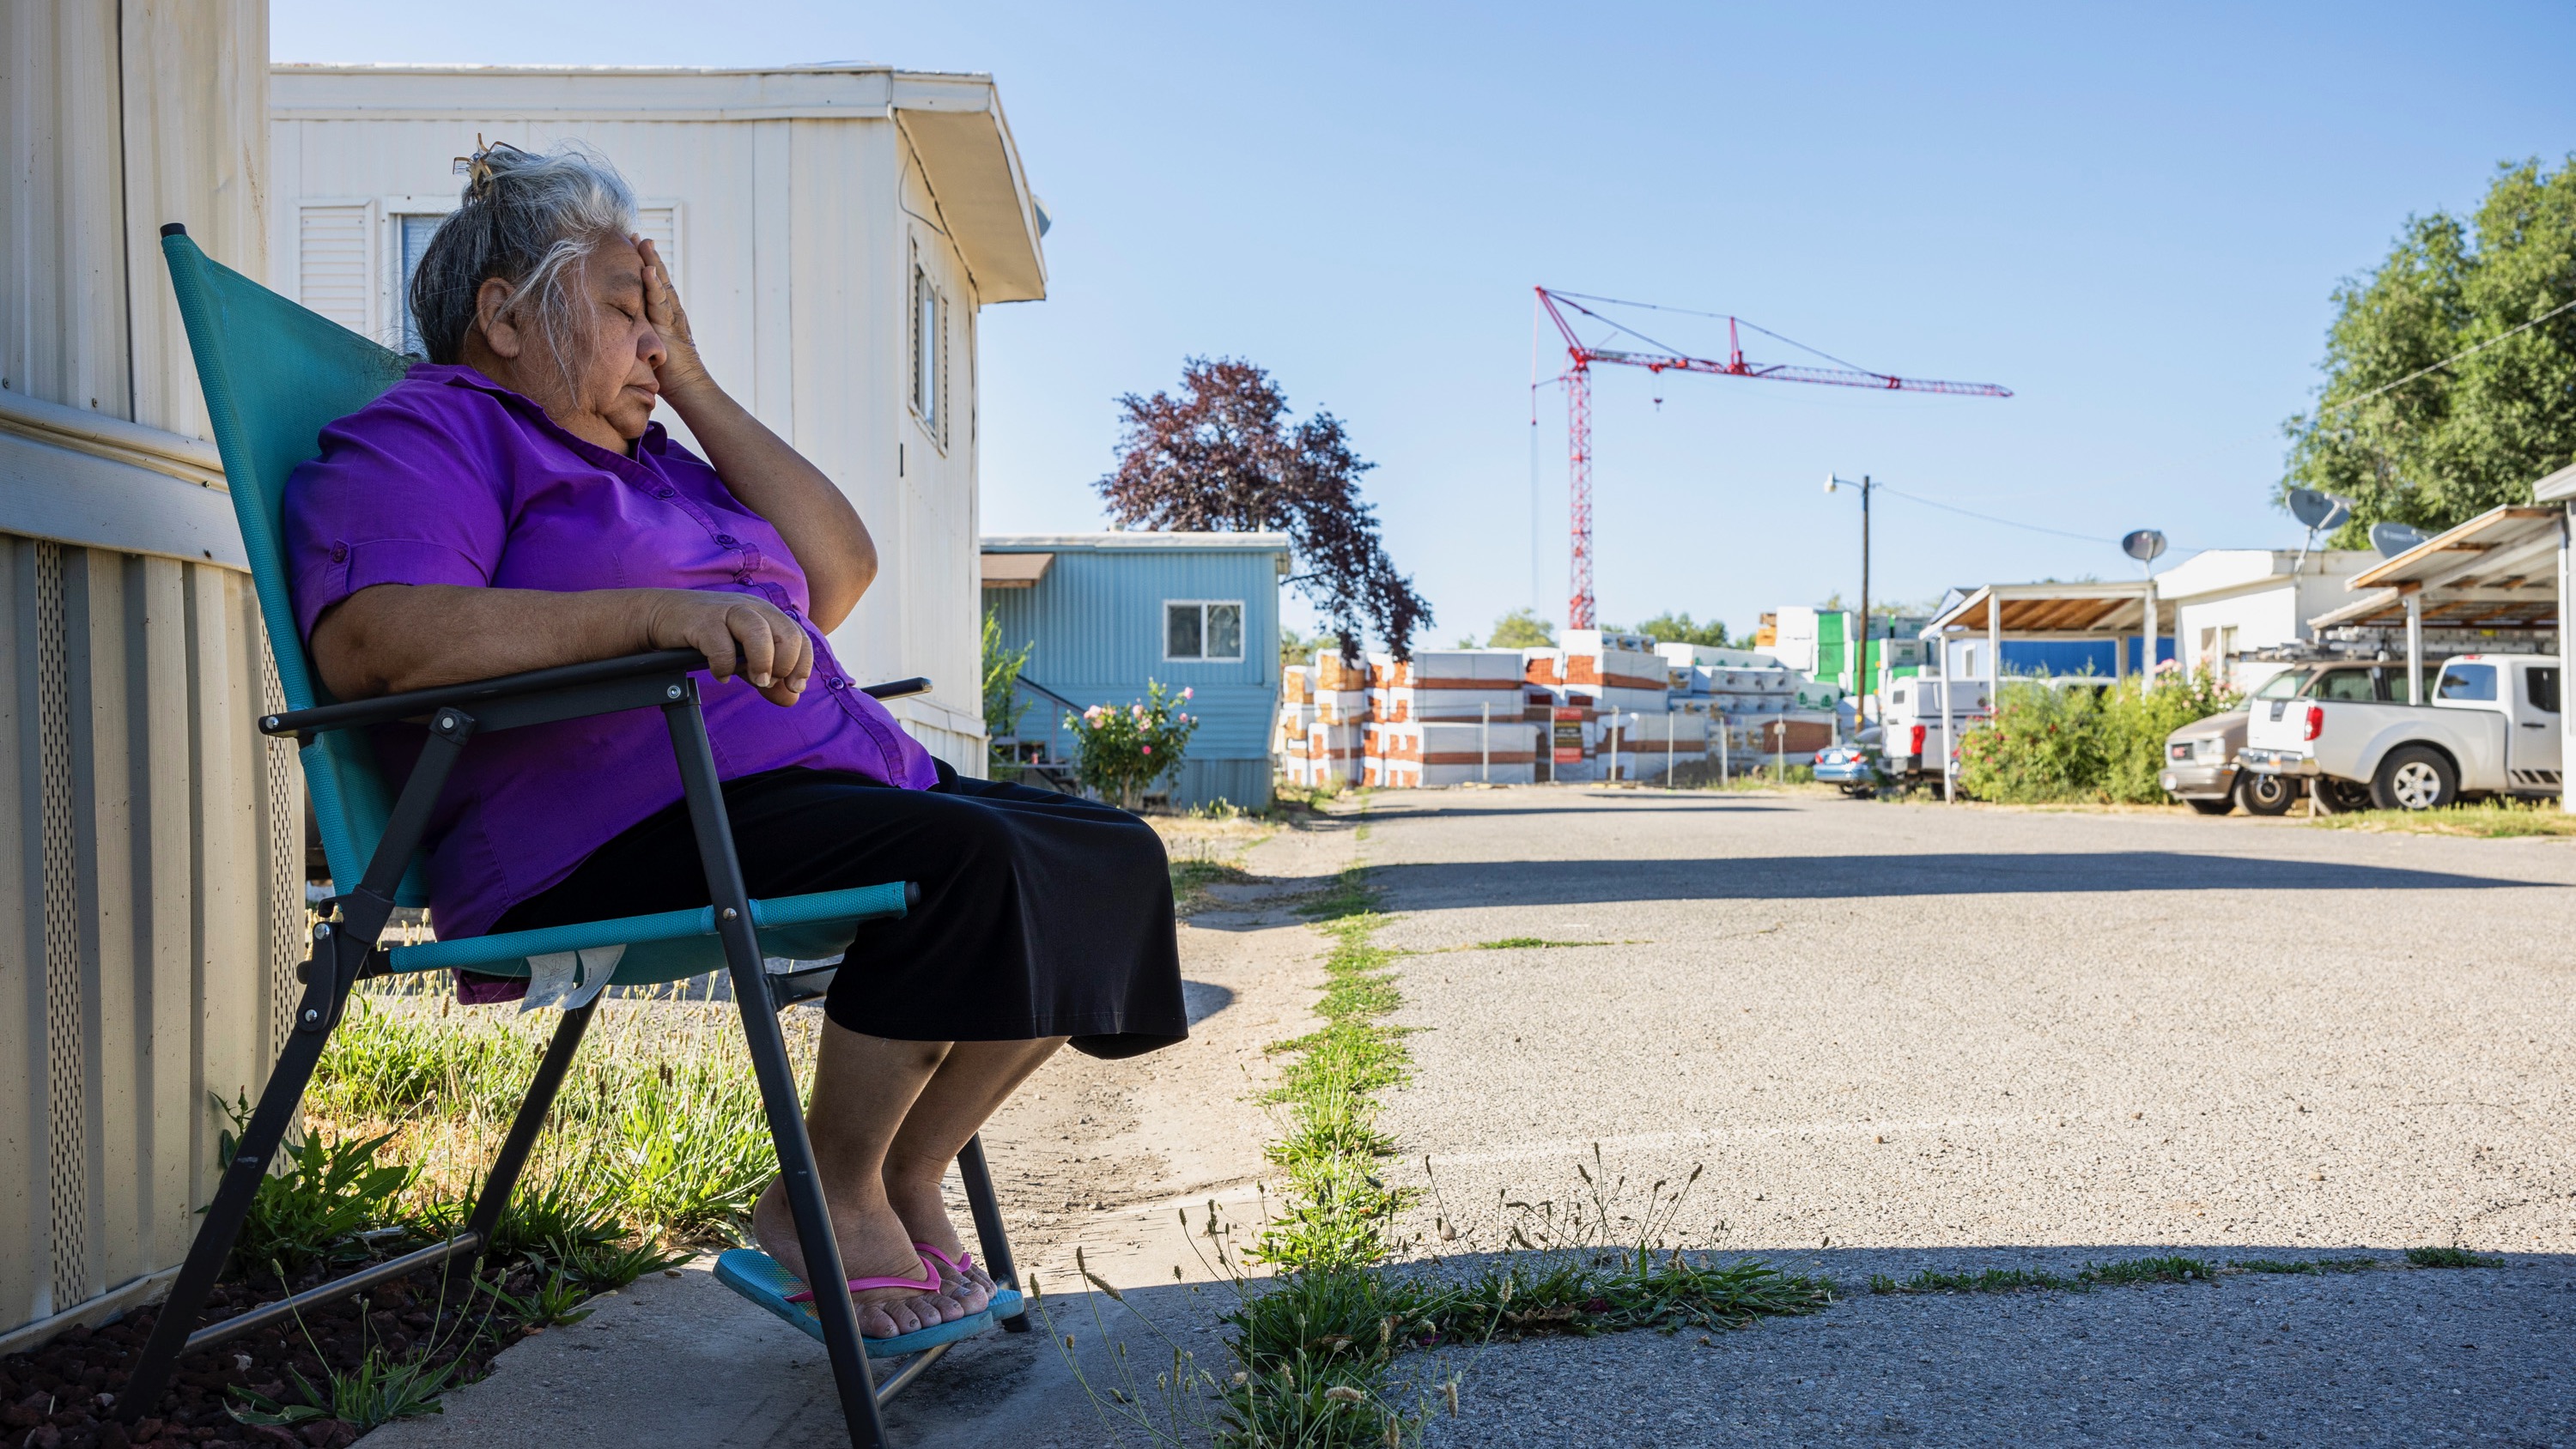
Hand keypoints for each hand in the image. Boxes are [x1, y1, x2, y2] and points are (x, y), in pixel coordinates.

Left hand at [638, 237, 710, 396]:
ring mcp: (672, 317)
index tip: (633, 246)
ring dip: (651, 262)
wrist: (689, 389)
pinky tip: (647, 270)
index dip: (644, 265)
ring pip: (660, 285)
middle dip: (647, 256)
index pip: (653, 285)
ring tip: (643, 242)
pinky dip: (654, 285)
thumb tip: (615, 333)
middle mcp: (670, 312)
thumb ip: (637, 336)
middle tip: (635, 234)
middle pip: (658, 278)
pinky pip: (661, 303)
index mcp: (664, 315)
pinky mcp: (671, 327)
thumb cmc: (668, 375)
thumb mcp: (647, 349)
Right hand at [642, 589, 811, 706]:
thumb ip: (768, 677)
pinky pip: (721, 646)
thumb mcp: (743, 658)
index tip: (794, 687)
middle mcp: (752, 609)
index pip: (800, 637)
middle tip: (769, 682)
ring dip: (762, 662)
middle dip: (785, 664)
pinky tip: (720, 675)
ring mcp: (727, 612)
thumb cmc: (708, 635)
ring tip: (756, 680)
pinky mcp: (702, 621)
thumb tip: (792, 699)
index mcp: (767, 615)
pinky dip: (724, 666)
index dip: (803, 664)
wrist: (663, 615)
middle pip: (787, 634)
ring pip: (759, 633)